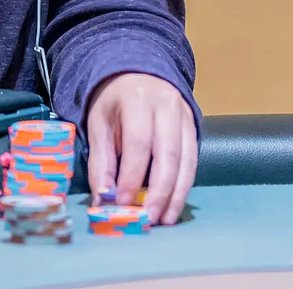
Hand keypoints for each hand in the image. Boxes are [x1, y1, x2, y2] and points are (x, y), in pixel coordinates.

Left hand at [85, 72, 196, 225]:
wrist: (137, 74)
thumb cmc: (114, 102)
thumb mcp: (98, 124)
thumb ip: (101, 162)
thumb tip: (103, 199)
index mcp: (137, 100)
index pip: (138, 144)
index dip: (132, 176)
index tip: (124, 202)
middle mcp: (167, 105)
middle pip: (168, 154)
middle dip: (160, 191)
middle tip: (149, 218)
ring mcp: (185, 115)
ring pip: (187, 160)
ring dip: (177, 194)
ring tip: (165, 218)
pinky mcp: (194, 126)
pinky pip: (193, 160)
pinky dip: (184, 184)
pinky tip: (174, 203)